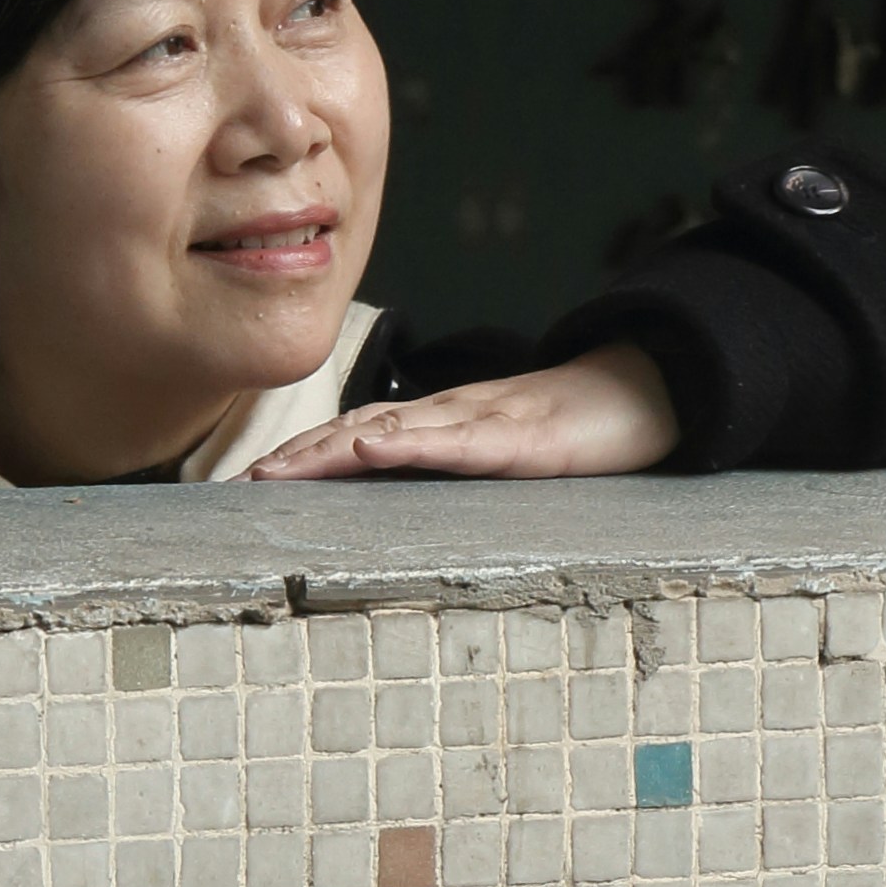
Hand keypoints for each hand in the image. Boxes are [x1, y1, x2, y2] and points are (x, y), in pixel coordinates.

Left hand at [250, 345, 678, 481]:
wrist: (644, 391)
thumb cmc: (572, 427)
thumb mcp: (500, 454)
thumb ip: (454, 466)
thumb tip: (401, 495)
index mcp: (440, 424)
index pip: (355, 438)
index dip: (300, 457)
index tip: (248, 484)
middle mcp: (448, 415)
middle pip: (355, 432)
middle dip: (294, 459)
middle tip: (241, 486)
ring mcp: (481, 421)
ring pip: (391, 433)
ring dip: (327, 452)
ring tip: (278, 472)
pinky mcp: (518, 437)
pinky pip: (455, 441)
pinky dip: (406, 444)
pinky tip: (368, 451)